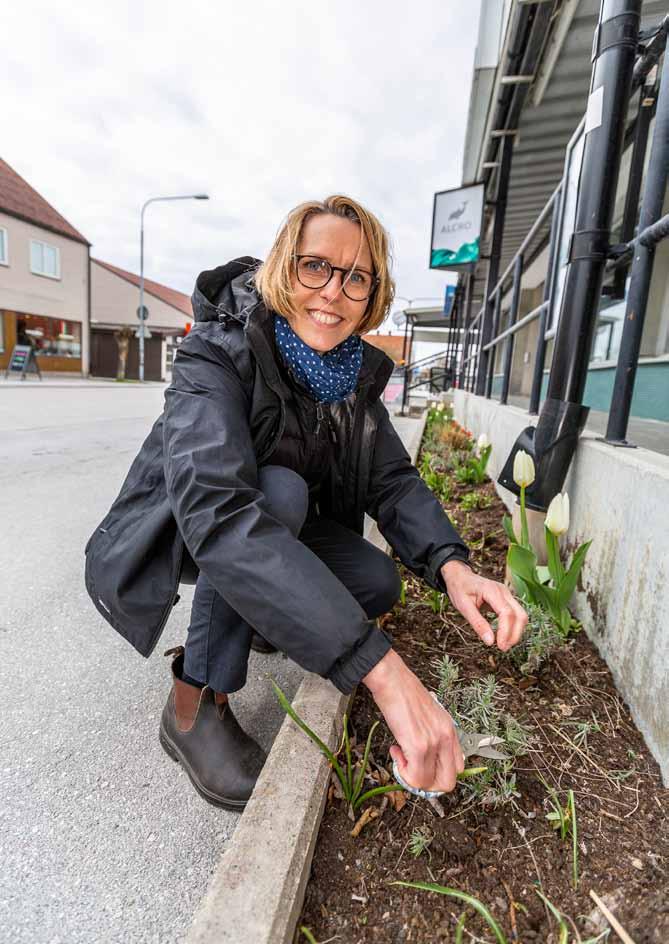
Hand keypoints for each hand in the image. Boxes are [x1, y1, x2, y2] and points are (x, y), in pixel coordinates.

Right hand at [362, 649, 464, 792]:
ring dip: (411, 776)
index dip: (438, 774)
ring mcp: (434, 743)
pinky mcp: (418, 746)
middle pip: (448, 782)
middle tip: (412, 771)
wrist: (392, 680)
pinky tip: (396, 751)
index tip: (424, 768)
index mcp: (450, 730)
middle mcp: (446, 738)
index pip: (458, 768)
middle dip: (428, 784)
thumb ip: (434, 735)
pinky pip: (415, 777)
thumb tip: (428, 757)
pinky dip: (403, 771)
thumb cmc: (405, 693)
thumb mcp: (430, 715)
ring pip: (429, 783)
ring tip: (401, 756)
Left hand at [440, 559, 526, 649]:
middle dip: (515, 634)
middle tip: (503, 648)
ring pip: (521, 615)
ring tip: (504, 644)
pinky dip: (513, 627)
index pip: (506, 613)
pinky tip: (504, 636)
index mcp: (491, 590)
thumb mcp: (463, 606)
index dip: (506, 631)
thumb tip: (489, 641)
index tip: (499, 646)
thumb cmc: (460, 589)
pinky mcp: (507, 599)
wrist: (460, 576)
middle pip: (520, 615)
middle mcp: (504, 591)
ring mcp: (507, 594)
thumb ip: (477, 623)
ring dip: (516, 632)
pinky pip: (516, 614)